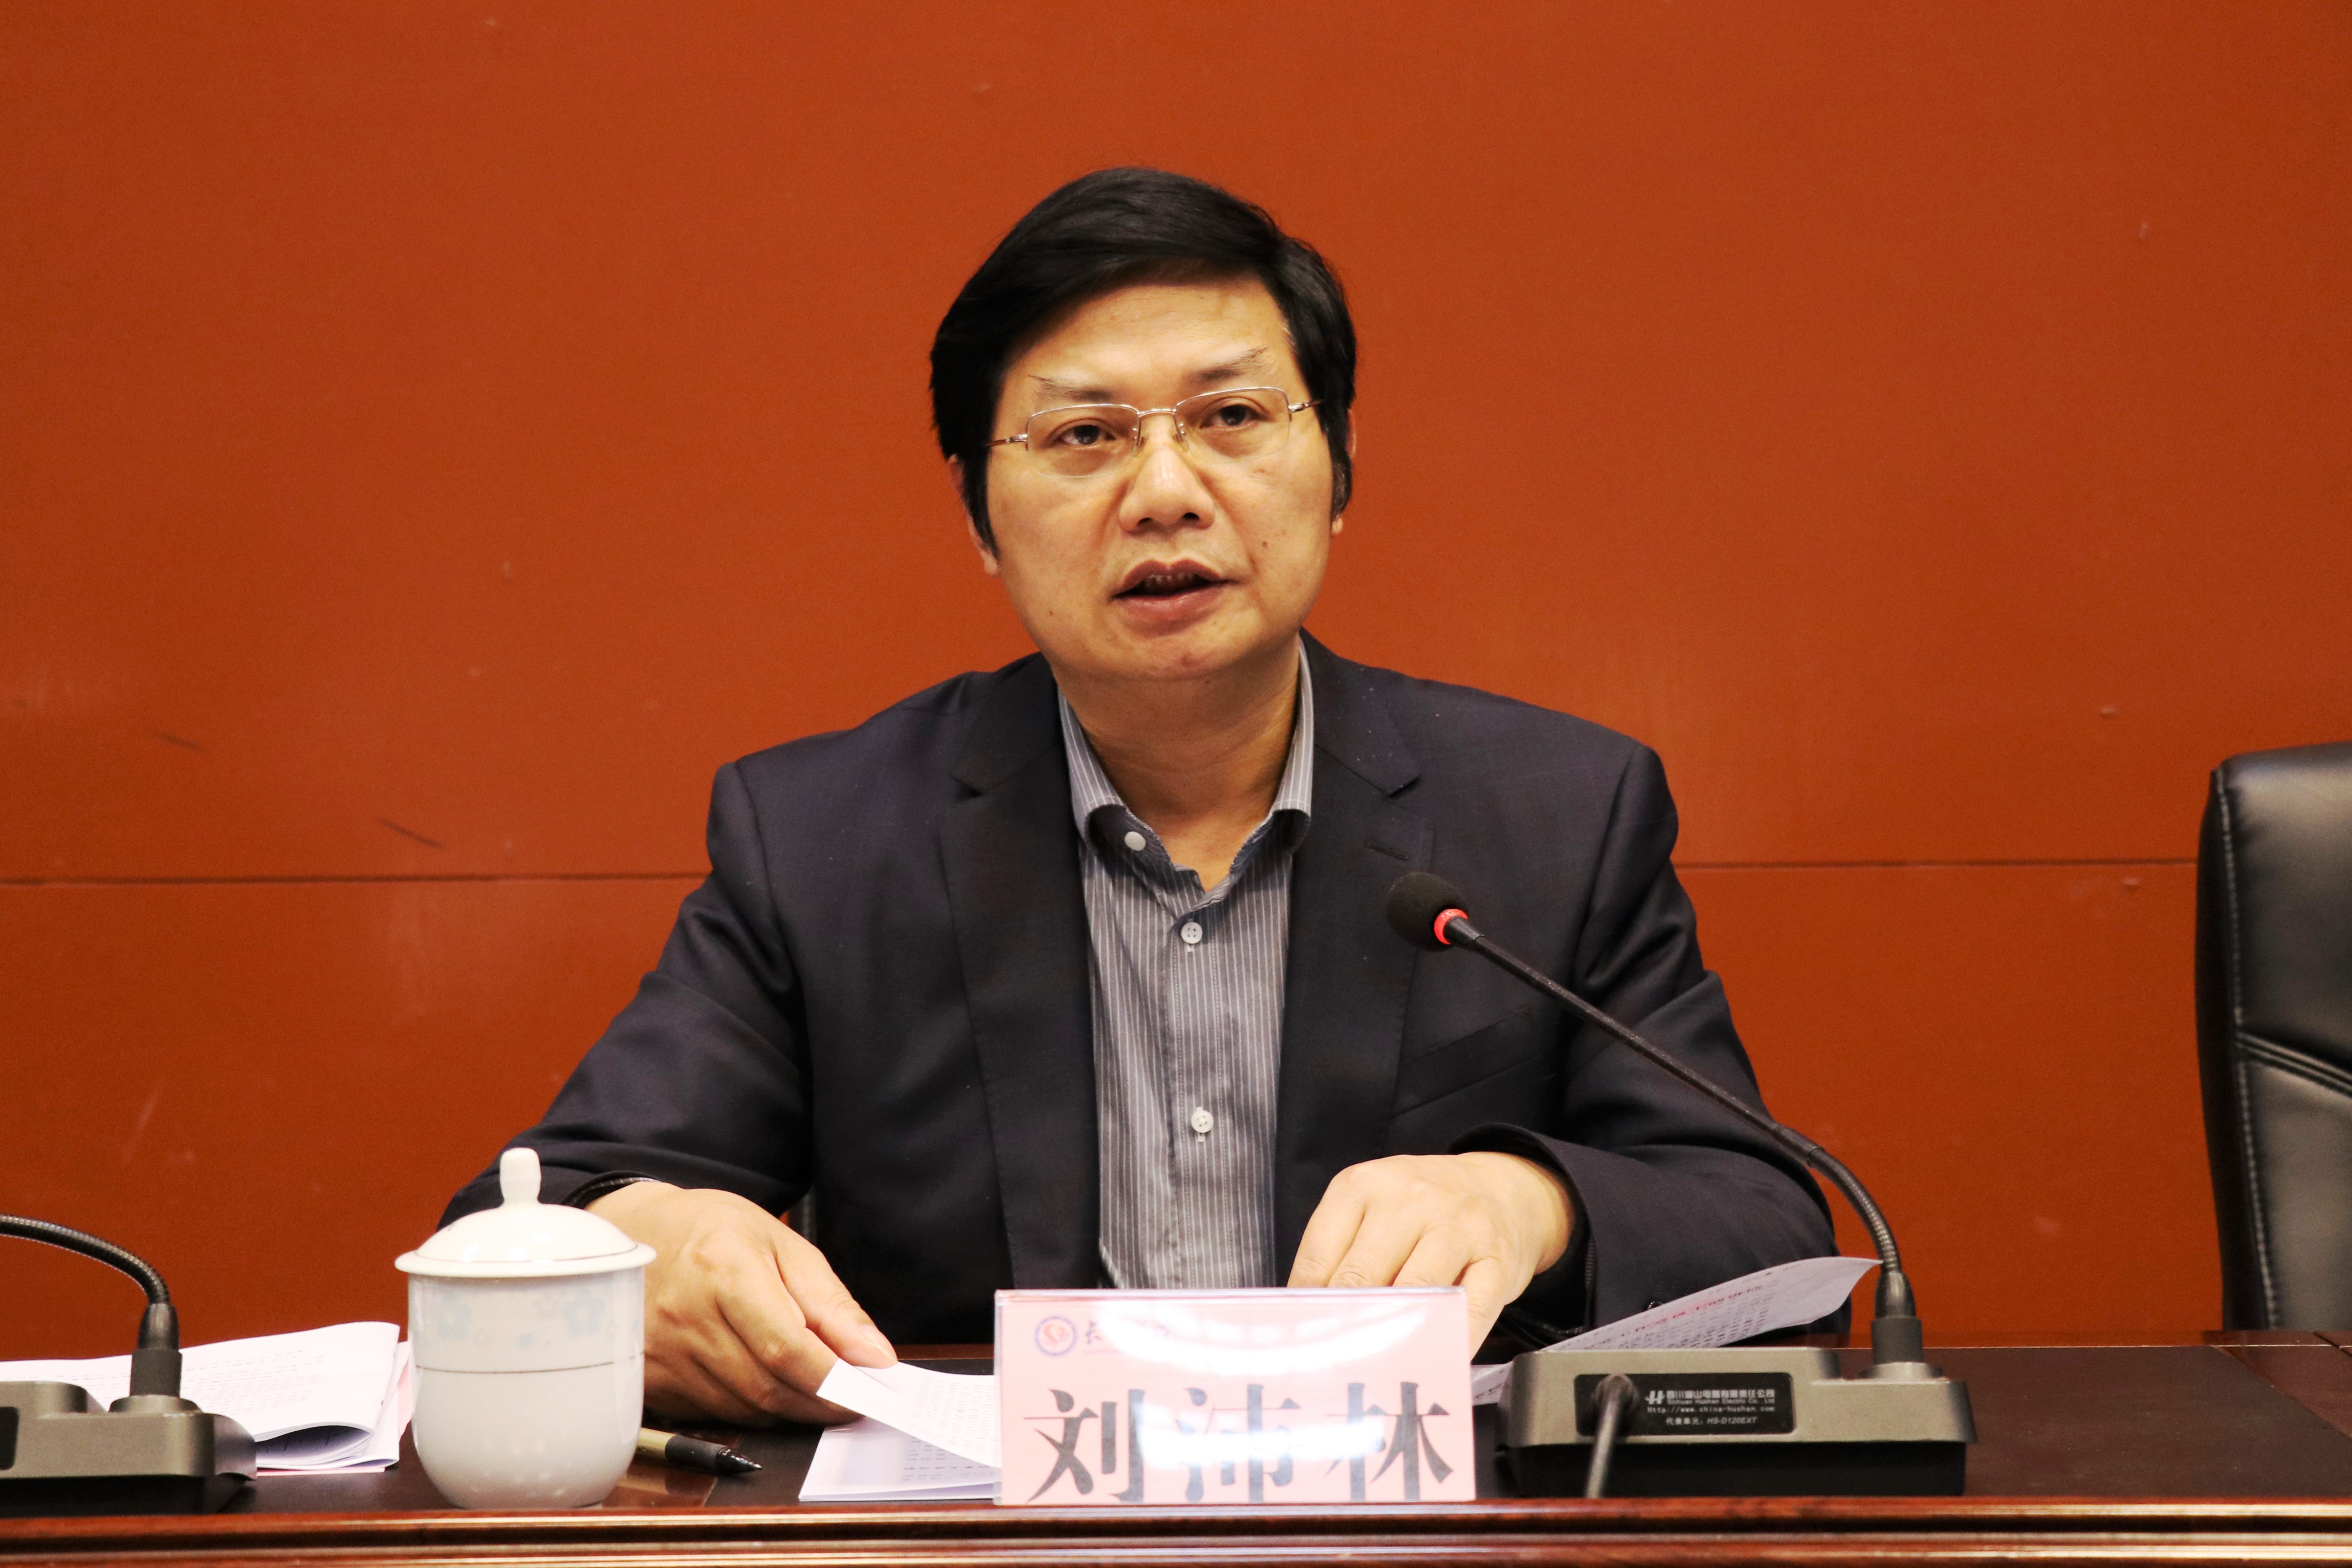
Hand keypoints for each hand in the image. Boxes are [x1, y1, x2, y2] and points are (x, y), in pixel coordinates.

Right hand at [587, 1181, 894, 1424]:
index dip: (833, 1378)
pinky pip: (713, 1414)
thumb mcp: (784, 1246)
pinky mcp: (647, 1380)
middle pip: (766, 1386)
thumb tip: (875, 1357)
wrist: (638, 1232)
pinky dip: (749, 1410)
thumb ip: (832, 1305)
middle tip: (851, 1400)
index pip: (787, 1347)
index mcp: (722, 1268)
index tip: (869, 1390)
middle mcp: (684, 1315)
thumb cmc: (716, 1232)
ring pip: (743, 1409)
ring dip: (787, 1409)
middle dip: (818, 1402)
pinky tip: (765, 1384)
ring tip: (811, 1388)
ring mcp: (659, 1353)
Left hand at [1287, 1152, 1573, 1349]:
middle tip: (1332, 1367)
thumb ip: (1340, 1252)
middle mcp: (1410, 1199)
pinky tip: (1433, 1362)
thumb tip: (1308, 1318)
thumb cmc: (1424, 1209)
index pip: (1320, 1257)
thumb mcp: (1372, 1208)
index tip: (1303, 1343)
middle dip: (1345, 1326)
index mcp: (1364, 1185)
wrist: (1501, 1188)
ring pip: (1415, 1292)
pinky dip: (1448, 1341)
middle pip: (1362, 1276)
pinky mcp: (1497, 1259)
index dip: (1307, 1308)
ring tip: (1375, 1371)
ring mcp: (1458, 1227)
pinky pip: (1469, 1309)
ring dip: (1393, 1336)